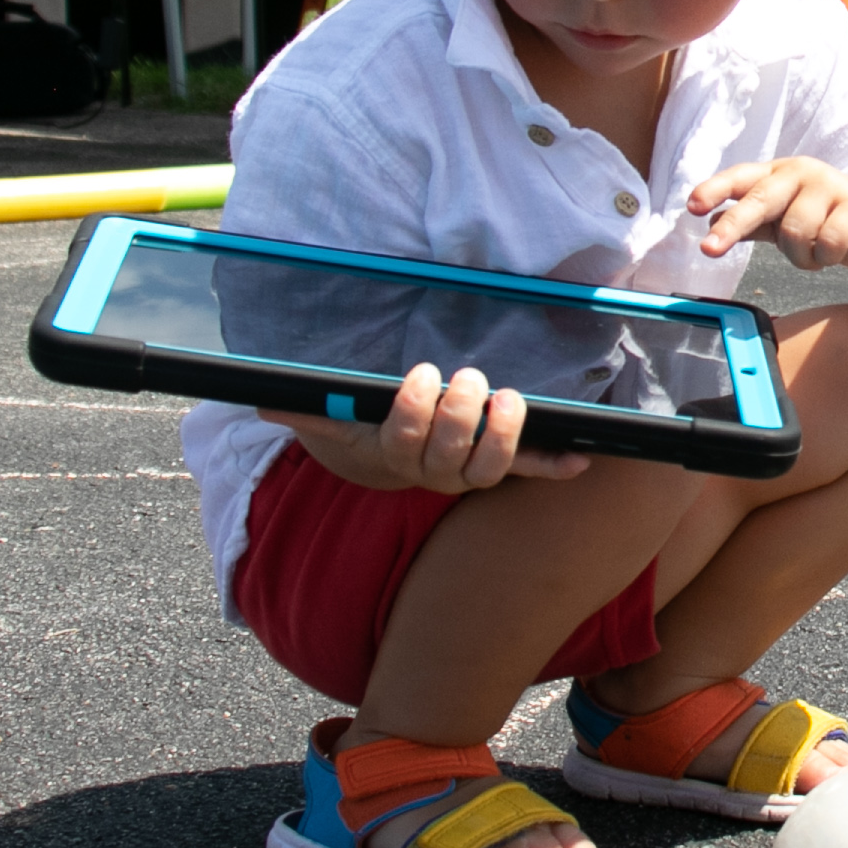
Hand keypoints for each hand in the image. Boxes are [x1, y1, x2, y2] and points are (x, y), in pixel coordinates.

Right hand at [263, 364, 585, 495]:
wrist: (388, 463)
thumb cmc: (364, 427)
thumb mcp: (334, 420)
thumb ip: (307, 410)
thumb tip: (265, 400)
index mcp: (393, 454)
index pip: (404, 437)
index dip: (416, 408)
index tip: (421, 373)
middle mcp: (432, 471)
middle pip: (450, 453)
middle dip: (461, 413)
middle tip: (468, 375)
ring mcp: (467, 473)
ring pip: (489, 468)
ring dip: (504, 435)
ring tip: (510, 398)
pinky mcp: (498, 466)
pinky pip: (528, 470)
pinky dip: (554, 466)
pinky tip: (581, 458)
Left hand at [689, 156, 847, 271]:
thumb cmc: (825, 218)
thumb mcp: (782, 219)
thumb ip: (749, 222)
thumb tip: (708, 221)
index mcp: (778, 174)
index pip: (741, 178)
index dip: (715, 190)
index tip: (691, 207)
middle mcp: (801, 174)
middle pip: (760, 200)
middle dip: (732, 225)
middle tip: (709, 249)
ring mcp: (831, 187)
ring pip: (795, 232)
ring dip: (800, 256)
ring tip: (814, 255)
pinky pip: (828, 243)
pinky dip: (826, 257)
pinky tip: (835, 252)